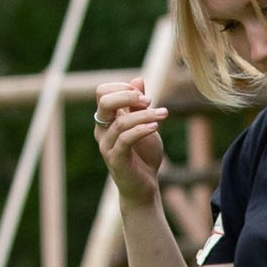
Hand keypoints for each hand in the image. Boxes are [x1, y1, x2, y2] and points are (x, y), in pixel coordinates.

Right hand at [93, 77, 166, 205]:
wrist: (144, 187)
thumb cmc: (144, 155)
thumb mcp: (145, 124)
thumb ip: (139, 104)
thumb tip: (137, 79)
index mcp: (107, 119)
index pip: (102, 92)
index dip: (122, 87)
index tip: (144, 95)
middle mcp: (102, 130)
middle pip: (103, 101)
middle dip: (127, 96)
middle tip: (149, 101)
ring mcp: (107, 145)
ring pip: (121, 121)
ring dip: (145, 115)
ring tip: (164, 114)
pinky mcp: (115, 159)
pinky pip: (125, 139)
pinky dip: (141, 130)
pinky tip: (156, 127)